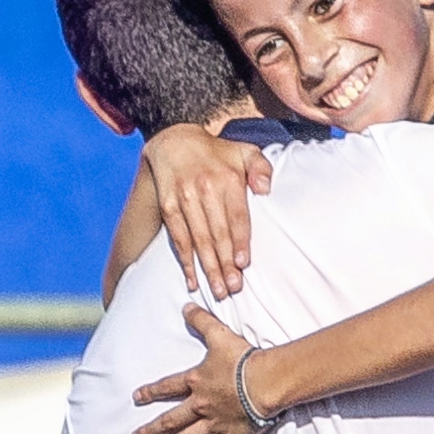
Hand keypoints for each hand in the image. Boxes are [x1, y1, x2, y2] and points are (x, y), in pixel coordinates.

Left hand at [133, 307, 270, 433]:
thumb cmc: (244, 358)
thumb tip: (185, 306)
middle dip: (150, 430)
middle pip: (169, 421)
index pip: (167, 388)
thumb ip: (201, 320)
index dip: (150, 392)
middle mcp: (199, 406)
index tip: (136, 399)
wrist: (265, 381)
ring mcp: (213, 425)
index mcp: (195, 382)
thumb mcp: (219, 334)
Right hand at [144, 125, 269, 298]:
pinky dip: (186, 262)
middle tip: (233, 289)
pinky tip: (193, 281)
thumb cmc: (218, 154)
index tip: (243, 264)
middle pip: (217, 232)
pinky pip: (178, 238)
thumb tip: (265, 189)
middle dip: (225, 264)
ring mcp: (184, 198)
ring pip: (198, 239)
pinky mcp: (168, 206)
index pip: (236, 216)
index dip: (239, 241)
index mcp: (227, 178)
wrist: (175, 140)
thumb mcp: (243, 151)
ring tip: (219, 292)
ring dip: (208, 268)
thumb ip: (260, 167)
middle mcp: (205, 187)